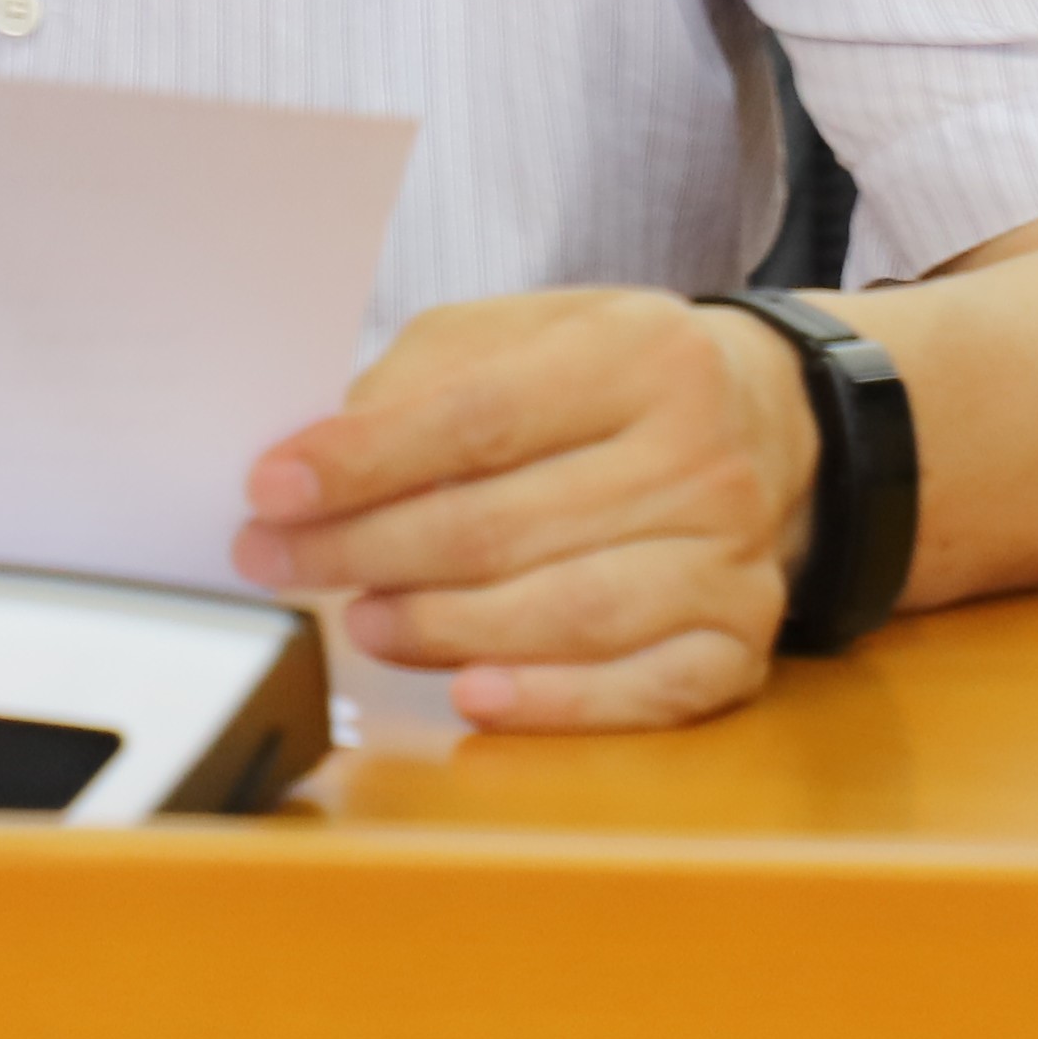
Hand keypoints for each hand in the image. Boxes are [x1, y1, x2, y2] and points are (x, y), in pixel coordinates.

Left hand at [231, 287, 818, 731]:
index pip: (478, 417)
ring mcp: (731, 554)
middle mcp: (698, 455)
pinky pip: (647, 691)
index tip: (272, 489)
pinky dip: (555, 704)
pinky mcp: (742, 638)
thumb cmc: (609, 381)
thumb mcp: (521, 334)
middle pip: (505, 524)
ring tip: (360, 622)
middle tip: (277, 562)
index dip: (365, 461)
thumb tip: (321, 459)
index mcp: (639, 356)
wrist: (764, 420)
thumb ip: (422, 380)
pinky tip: (471, 697)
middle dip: (368, 550)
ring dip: (442, 629)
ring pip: (569, 613)